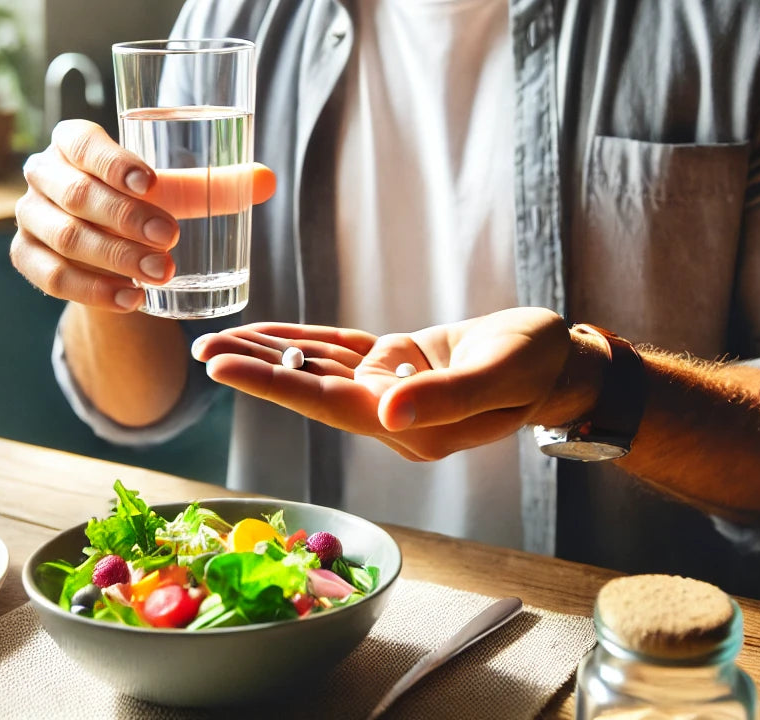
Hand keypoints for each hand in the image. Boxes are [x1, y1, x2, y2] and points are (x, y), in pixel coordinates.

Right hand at [11, 119, 275, 311]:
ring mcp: (30, 218)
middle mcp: (44, 174)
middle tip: (170, 239)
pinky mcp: (26, 258)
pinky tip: (130, 299)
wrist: (106, 241)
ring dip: (115, 258)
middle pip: (76, 195)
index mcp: (73, 142)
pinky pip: (52, 278)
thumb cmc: (143, 199)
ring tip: (160, 274)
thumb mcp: (175, 190)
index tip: (153, 184)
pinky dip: (92, 291)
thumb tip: (268, 180)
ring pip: (66, 238)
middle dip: (125, 219)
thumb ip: (217, 182)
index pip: (81, 142)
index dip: (113, 162)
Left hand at [191, 309, 574, 460]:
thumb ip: (446, 398)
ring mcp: (390, 390)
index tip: (221, 369)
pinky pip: (339, 350)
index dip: (272, 385)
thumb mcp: (500, 374)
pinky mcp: (395, 363)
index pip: (327, 404)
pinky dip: (302, 340)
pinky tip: (268, 332)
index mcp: (413, 427)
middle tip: (201, 350)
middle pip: (309, 389)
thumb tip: (385, 414)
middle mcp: (392, 414)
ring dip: (269, 353)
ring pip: (317, 368)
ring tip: (220, 338)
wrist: (558, 360)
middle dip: (254, 370)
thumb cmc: (538, 366)